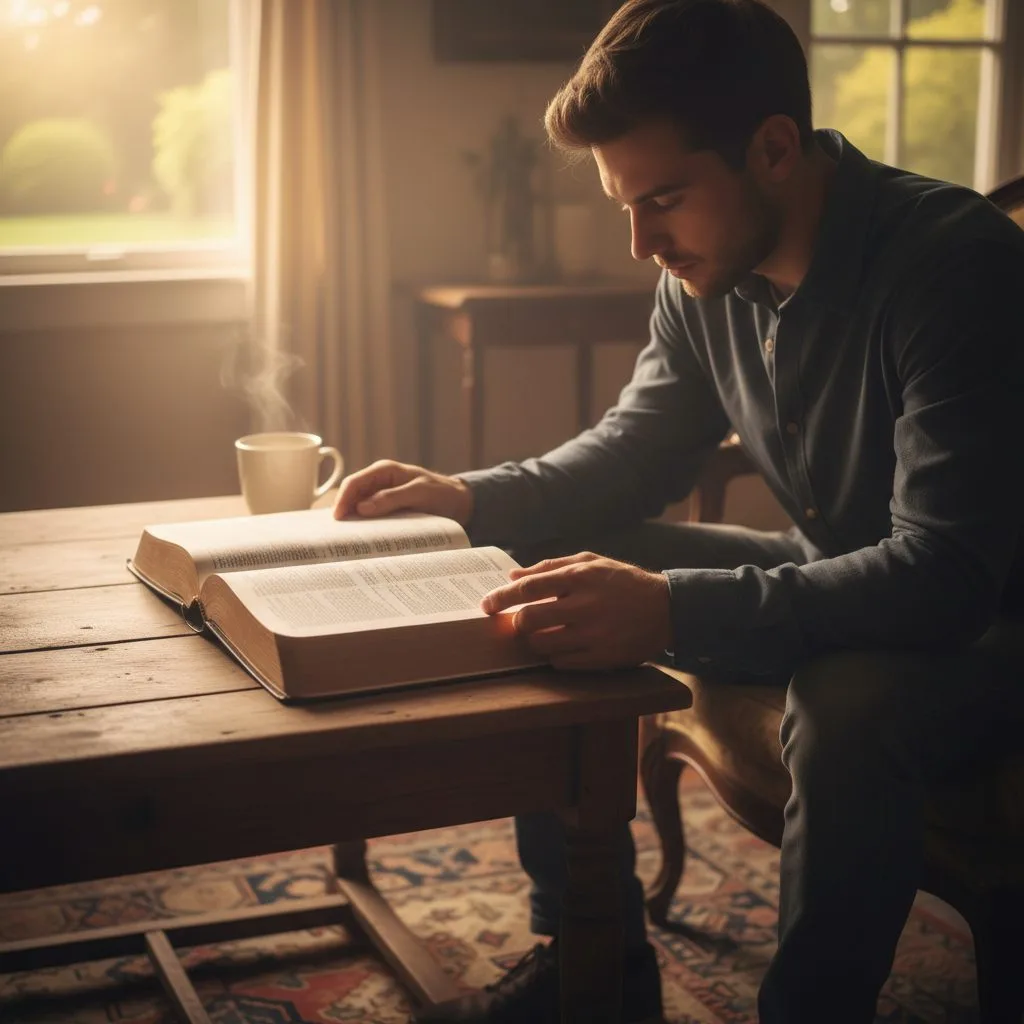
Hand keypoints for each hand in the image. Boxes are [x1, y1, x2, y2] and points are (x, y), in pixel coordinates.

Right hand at [333, 459, 473, 524]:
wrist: (458, 502)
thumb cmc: (441, 493)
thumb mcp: (419, 493)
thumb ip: (392, 498)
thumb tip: (362, 508)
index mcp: (384, 471)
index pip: (354, 483)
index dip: (342, 499)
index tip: (337, 518)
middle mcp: (379, 482)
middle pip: (352, 496)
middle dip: (343, 512)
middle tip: (337, 533)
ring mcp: (382, 496)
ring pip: (359, 508)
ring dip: (353, 521)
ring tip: (346, 539)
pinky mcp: (387, 509)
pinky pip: (370, 517)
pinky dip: (365, 526)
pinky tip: (361, 538)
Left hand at [481, 552, 672, 670]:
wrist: (667, 609)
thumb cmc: (622, 582)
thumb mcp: (591, 562)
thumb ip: (551, 566)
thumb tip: (512, 575)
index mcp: (580, 577)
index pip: (527, 588)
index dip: (501, 598)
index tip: (486, 605)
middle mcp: (585, 605)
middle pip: (528, 620)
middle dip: (517, 623)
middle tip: (519, 622)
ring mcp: (594, 634)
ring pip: (541, 644)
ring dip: (534, 641)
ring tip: (543, 634)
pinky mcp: (602, 658)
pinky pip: (561, 663)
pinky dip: (554, 656)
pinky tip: (563, 646)